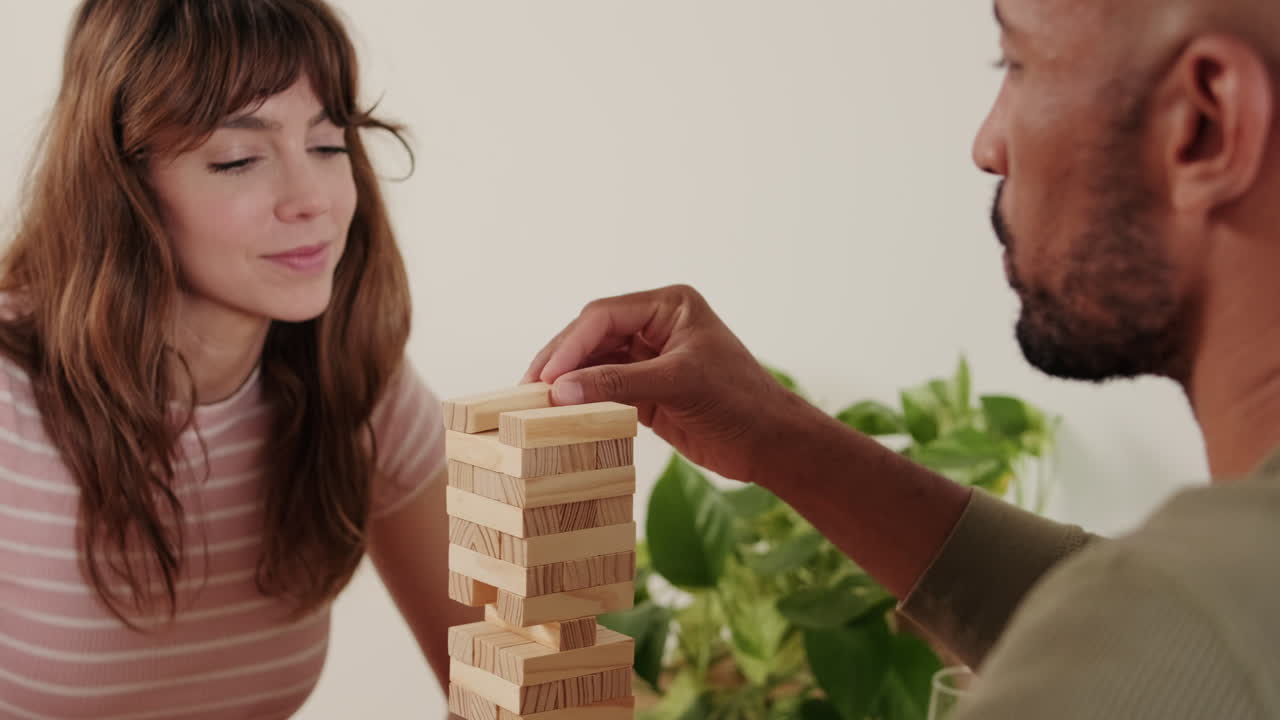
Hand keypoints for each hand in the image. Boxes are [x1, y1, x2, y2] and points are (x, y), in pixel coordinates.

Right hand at [523, 285, 824, 484]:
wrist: (770, 443)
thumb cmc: (740, 401)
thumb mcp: (679, 384)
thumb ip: (618, 384)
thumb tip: (560, 390)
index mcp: (668, 306)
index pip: (604, 316)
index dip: (571, 344)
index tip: (547, 376)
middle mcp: (655, 327)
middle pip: (592, 338)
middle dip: (561, 362)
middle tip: (528, 390)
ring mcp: (649, 360)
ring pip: (593, 365)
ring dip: (567, 384)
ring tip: (535, 406)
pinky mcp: (646, 392)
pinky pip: (603, 391)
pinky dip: (582, 402)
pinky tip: (561, 416)